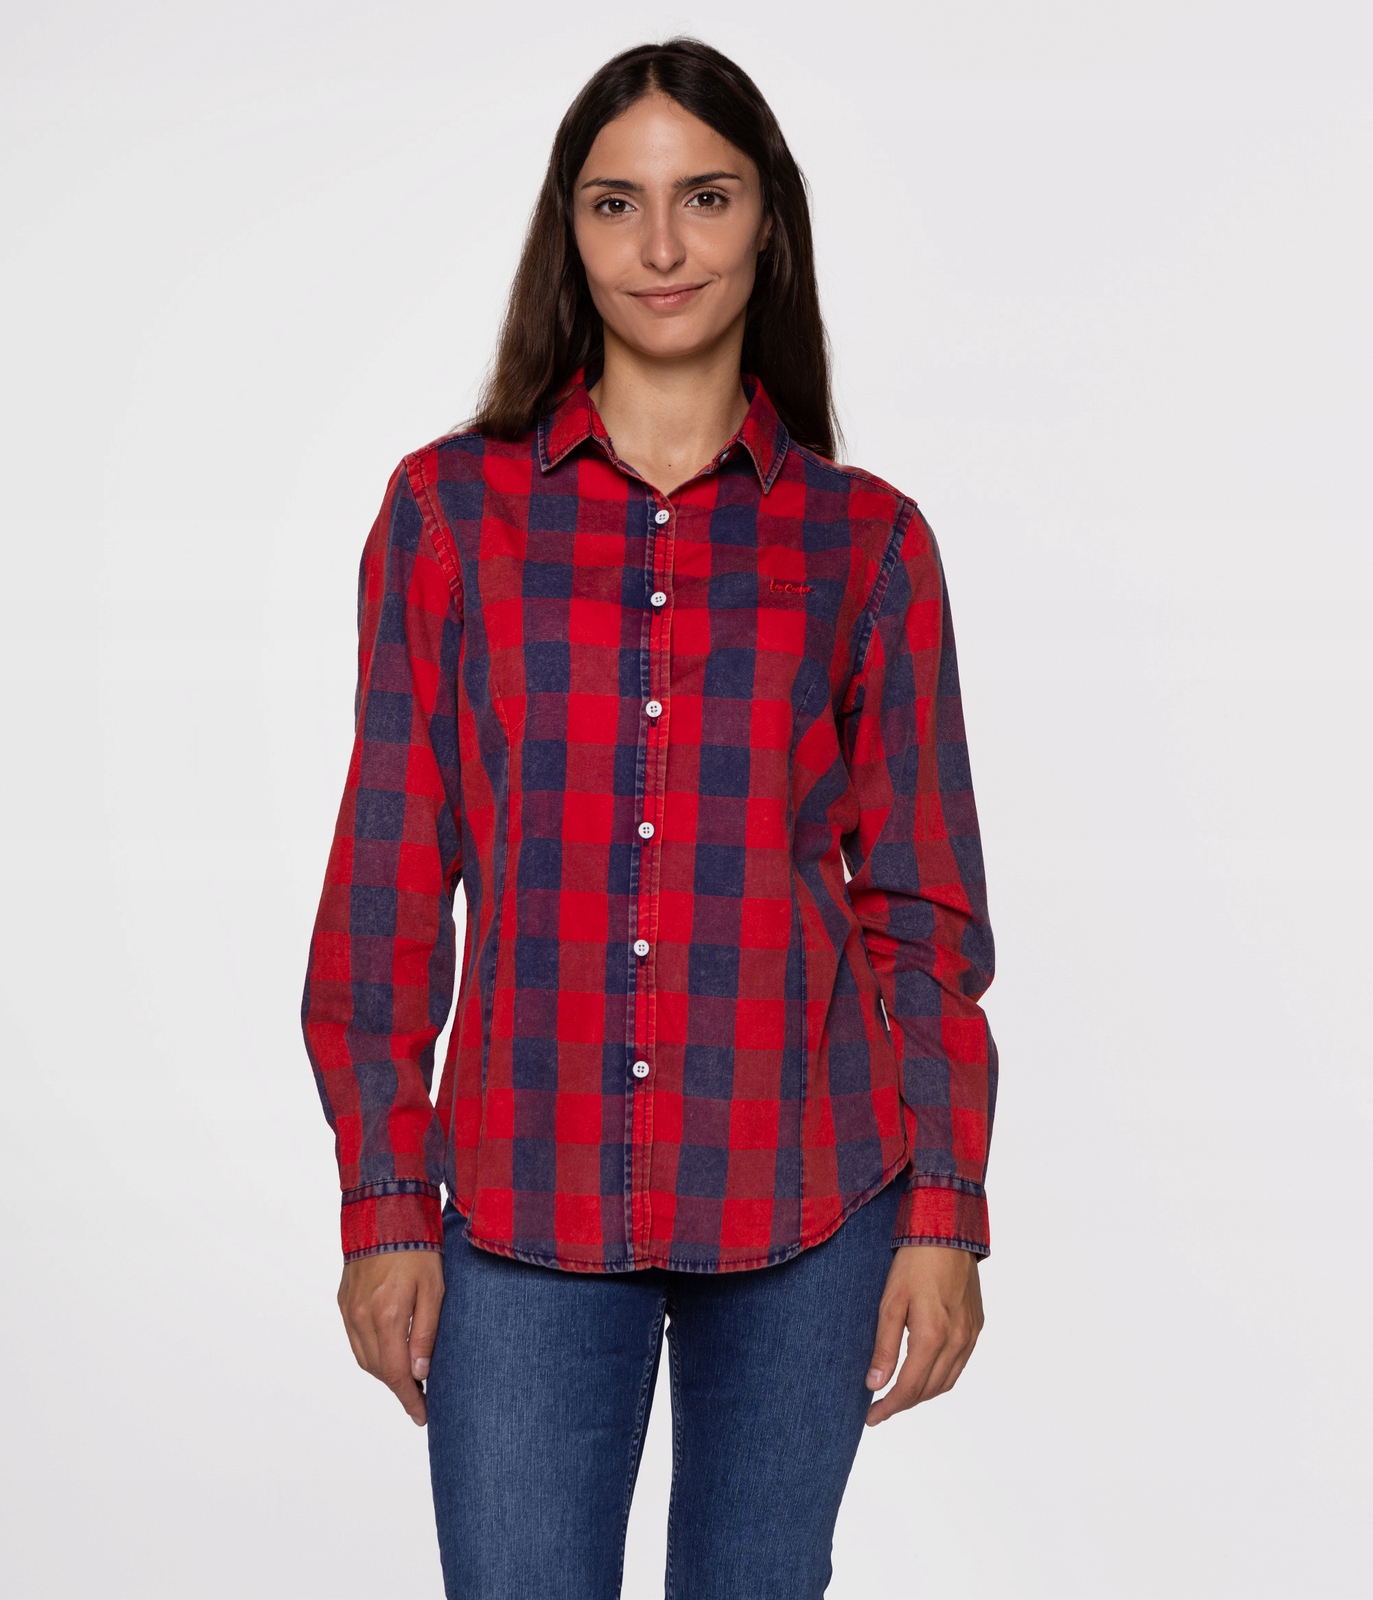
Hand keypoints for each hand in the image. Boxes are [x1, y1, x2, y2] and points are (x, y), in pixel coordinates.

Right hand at [337, 1249, 445, 1425]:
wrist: (384, 1212)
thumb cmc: (417, 1248)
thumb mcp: (434, 1289)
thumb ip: (426, 1333)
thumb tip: (420, 1373)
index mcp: (388, 1316)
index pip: (398, 1374)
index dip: (410, 1399)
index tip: (423, 1416)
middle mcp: (362, 1318)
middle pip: (380, 1371)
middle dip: (400, 1388)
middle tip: (421, 1397)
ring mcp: (349, 1310)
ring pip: (365, 1359)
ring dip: (385, 1373)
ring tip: (408, 1377)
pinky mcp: (343, 1302)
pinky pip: (356, 1340)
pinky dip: (372, 1354)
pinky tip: (389, 1352)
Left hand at [864, 1244, 983, 1424]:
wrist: (948, 1232)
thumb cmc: (914, 1263)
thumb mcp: (890, 1302)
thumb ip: (884, 1346)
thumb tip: (875, 1384)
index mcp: (933, 1336)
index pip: (910, 1388)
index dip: (889, 1407)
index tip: (871, 1418)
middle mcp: (957, 1341)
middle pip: (930, 1390)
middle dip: (904, 1403)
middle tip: (880, 1408)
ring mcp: (971, 1334)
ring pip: (947, 1381)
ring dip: (923, 1394)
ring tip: (899, 1394)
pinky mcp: (977, 1326)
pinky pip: (960, 1364)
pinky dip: (941, 1377)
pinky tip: (925, 1372)